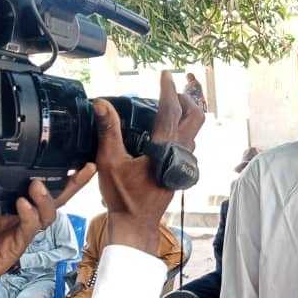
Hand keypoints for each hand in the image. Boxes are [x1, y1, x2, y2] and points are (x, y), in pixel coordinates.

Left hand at [0, 169, 94, 297]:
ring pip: (47, 213)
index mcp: (5, 202)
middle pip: (53, 197)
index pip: (33, 185)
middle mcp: (18, 215)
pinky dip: (30, 216)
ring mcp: (19, 231)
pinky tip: (23, 204)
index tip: (63, 155)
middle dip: (72, 183)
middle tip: (83, 168)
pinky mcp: (15, 246)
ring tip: (37, 185)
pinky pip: (29, 229)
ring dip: (47, 198)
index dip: (51, 172)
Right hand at [94, 71, 203, 253]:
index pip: (170, 110)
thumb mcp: (109, 162)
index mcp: (164, 148)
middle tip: (173, 88)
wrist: (137, 223)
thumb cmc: (124, 197)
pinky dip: (183, 127)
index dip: (168, 89)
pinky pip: (189, 141)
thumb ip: (108, 131)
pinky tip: (167, 127)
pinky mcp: (181, 169)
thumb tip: (101, 105)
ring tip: (171, 102)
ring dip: (187, 112)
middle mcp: (180, 153)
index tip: (165, 75)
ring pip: (195, 130)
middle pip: (196, 116)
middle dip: (187, 97)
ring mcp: (184, 162)